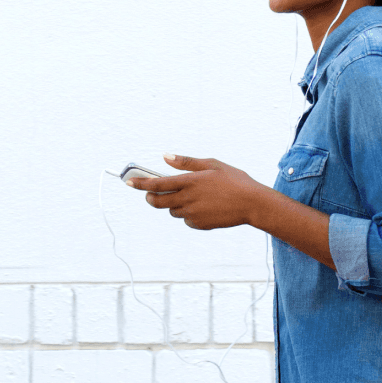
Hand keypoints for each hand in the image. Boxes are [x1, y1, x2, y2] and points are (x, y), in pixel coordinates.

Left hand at [128, 154, 270, 230]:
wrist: (253, 204)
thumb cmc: (234, 180)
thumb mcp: (212, 164)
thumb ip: (186, 162)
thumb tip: (165, 157)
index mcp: (190, 181)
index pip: (157, 184)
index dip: (141, 183)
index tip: (129, 182)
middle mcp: (188, 199)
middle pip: (158, 202)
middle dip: (151, 197)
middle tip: (150, 194)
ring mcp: (193, 214)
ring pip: (173, 211)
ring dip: (173, 204)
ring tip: (191, 196)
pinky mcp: (199, 225)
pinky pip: (186, 220)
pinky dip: (189, 214)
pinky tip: (204, 207)